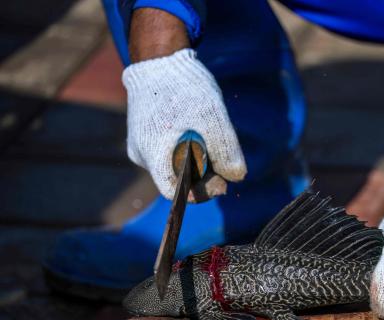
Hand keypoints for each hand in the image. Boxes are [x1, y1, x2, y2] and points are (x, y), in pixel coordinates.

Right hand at [123, 9, 245, 200]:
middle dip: (203, 175)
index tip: (222, 182)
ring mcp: (141, 145)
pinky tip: (197, 130)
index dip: (201, 192)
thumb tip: (237, 177)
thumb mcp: (213, 118)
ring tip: (208, 135)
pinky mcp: (144, 135)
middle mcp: (141, 154)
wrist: (160, 58)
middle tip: (224, 160)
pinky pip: (169, 152)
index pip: (175, 192)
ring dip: (197, 160)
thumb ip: (226, 151)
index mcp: (152, 153)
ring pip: (174, 166)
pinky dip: (187, 148)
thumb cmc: (186, 87)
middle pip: (177, 180)